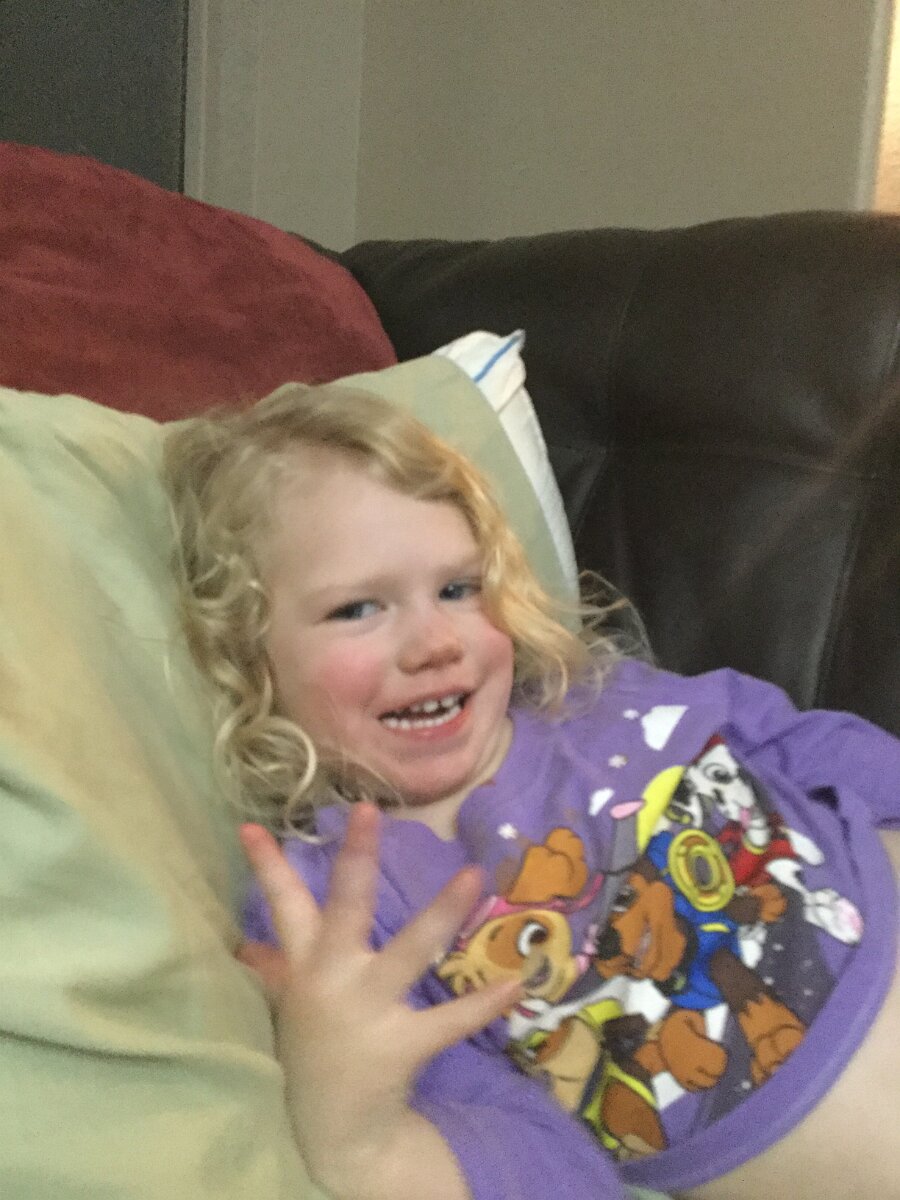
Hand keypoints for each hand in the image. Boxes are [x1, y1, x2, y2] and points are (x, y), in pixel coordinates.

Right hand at [238, 803, 520, 1199]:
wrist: (329, 1132)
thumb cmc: (313, 1051)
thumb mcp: (287, 1003)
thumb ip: (274, 965)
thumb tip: (246, 939)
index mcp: (306, 963)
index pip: (284, 905)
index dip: (268, 865)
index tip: (251, 826)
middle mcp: (334, 978)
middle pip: (345, 908)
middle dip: (356, 859)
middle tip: (367, 811)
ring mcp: (369, 1010)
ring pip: (408, 950)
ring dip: (443, 913)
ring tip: (475, 875)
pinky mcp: (402, 1046)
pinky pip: (449, 1020)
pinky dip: (484, 1003)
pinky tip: (518, 982)